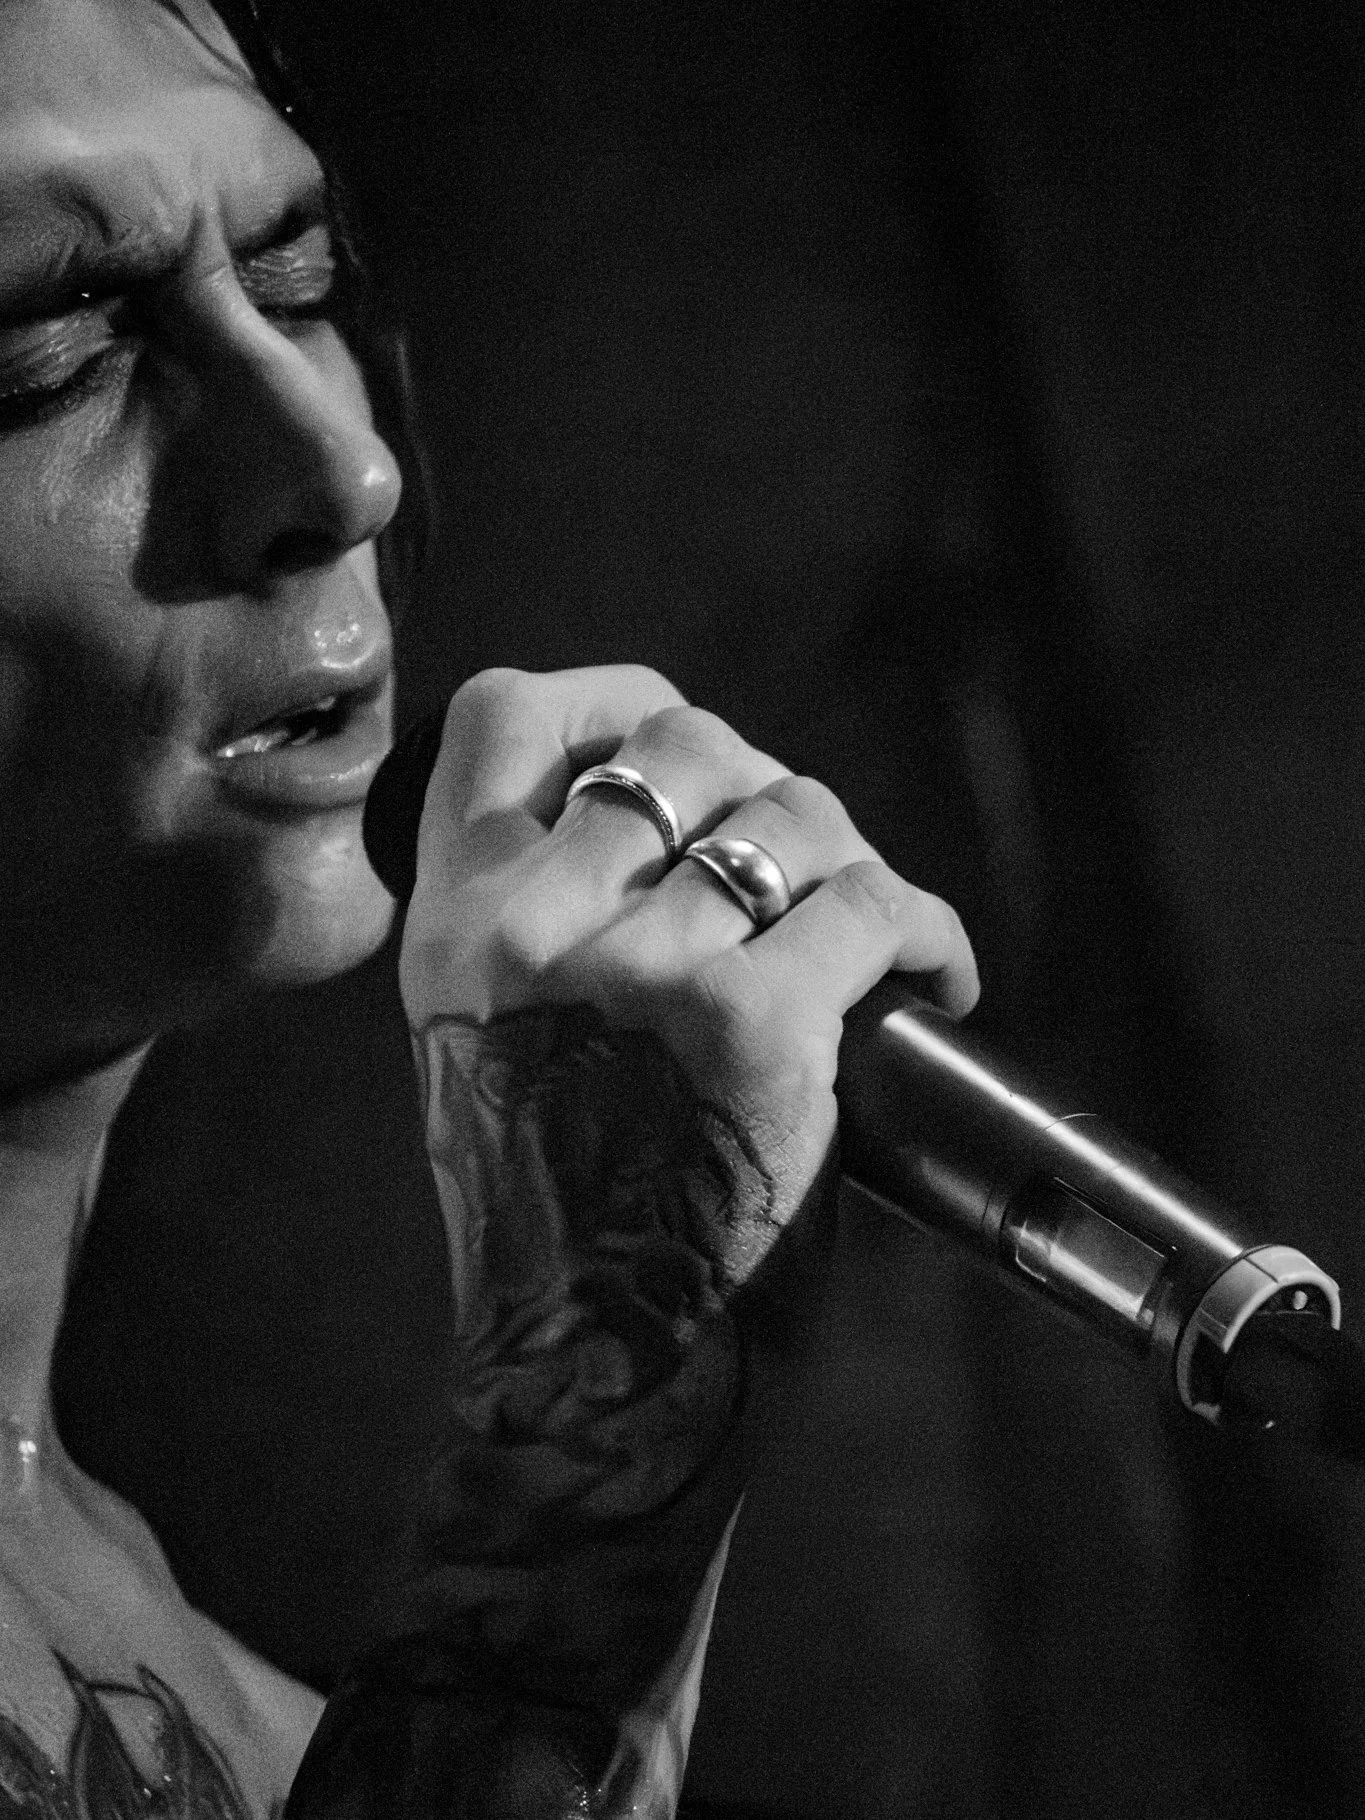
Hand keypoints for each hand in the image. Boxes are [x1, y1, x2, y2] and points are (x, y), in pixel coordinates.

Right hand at [400, 664, 977, 1259]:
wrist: (582, 1369)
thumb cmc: (551, 1213)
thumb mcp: (482, 1037)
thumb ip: (538, 918)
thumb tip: (674, 818)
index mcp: (456, 921)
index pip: (510, 715)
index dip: (609, 703)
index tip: (668, 749)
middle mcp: (537, 923)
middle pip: (688, 743)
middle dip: (766, 783)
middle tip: (801, 864)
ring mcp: (649, 967)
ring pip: (797, 812)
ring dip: (854, 860)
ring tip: (868, 929)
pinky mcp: (758, 1024)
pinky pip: (874, 906)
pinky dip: (927, 933)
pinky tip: (938, 980)